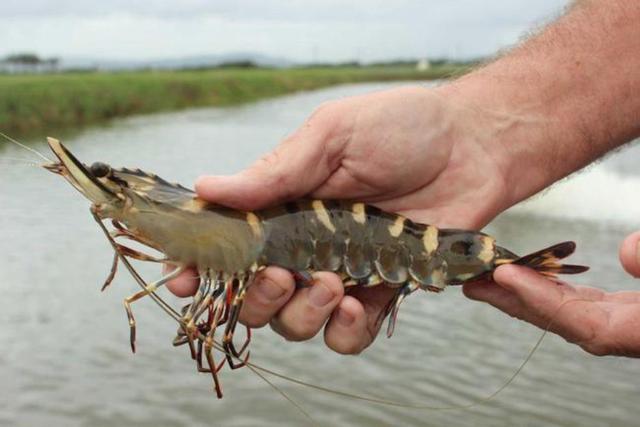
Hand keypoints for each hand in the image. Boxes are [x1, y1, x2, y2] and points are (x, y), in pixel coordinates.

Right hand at [167, 85, 511, 353]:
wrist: (473, 144)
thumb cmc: (402, 127)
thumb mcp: (332, 134)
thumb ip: (276, 171)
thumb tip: (207, 187)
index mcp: (284, 203)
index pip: (230, 241)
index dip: (203, 265)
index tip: (185, 281)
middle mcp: (305, 242)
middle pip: (256, 295)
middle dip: (255, 299)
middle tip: (279, 277)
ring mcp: (341, 270)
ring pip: (295, 322)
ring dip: (299, 315)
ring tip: (328, 284)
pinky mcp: (380, 289)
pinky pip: (349, 333)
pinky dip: (343, 331)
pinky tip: (352, 305)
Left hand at [464, 231, 639, 356]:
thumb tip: (625, 252)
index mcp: (634, 332)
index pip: (575, 317)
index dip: (536, 296)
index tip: (503, 275)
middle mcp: (618, 335)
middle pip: (552, 318)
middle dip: (507, 300)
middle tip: (469, 284)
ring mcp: (617, 326)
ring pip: (558, 311)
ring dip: (518, 294)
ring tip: (483, 279)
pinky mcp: (618, 315)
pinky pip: (573, 304)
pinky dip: (545, 290)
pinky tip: (524, 278)